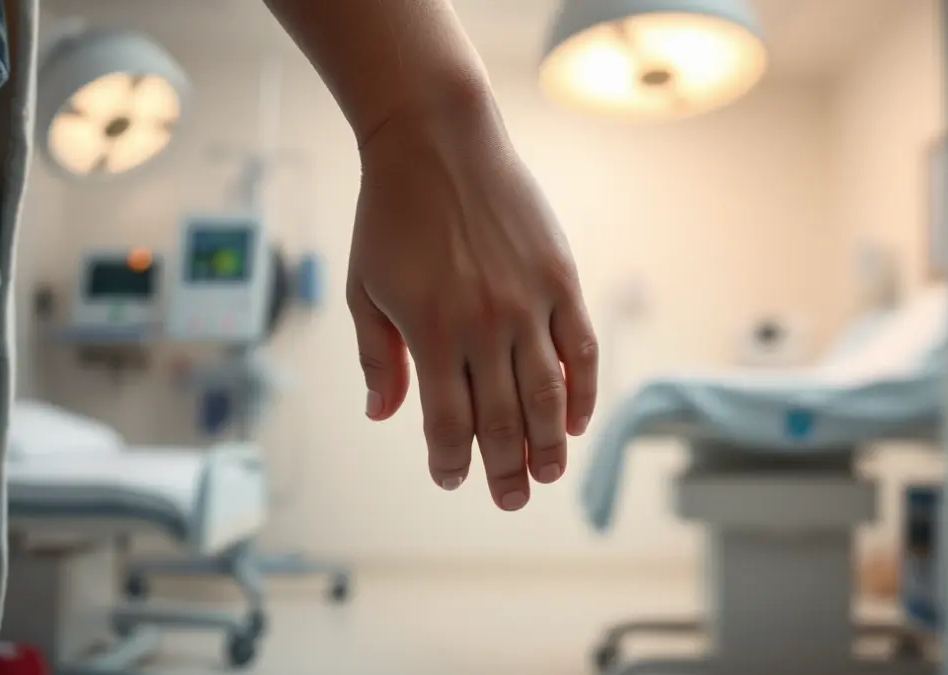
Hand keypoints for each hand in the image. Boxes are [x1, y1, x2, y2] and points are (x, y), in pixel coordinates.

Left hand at [346, 92, 598, 511]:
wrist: (438, 141)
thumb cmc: (392, 214)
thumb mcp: (365, 287)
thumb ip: (376, 356)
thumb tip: (383, 414)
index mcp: (429, 333)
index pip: (446, 422)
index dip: (449, 461)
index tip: (452, 479)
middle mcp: (482, 326)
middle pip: (501, 422)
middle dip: (505, 470)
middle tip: (510, 499)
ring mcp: (527, 303)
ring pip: (546, 396)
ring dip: (548, 445)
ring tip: (549, 475)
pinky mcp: (560, 279)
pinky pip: (580, 349)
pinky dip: (582, 390)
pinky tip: (576, 419)